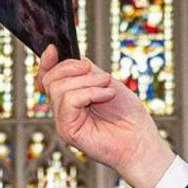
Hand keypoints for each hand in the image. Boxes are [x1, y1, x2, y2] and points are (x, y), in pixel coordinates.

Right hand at [37, 55, 177, 187]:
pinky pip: (69, 100)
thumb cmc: (127, 115)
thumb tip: (73, 58)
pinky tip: (107, 95)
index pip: (47, 77)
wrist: (140, 139)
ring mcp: (63, 122)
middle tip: (99, 73)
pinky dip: (90, 93)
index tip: (53, 48)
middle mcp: (63, 110)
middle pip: (50, 79)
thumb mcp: (104, 82)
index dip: (47, 62)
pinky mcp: (67, 131)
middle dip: (72, 68)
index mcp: (69, 98)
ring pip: (59, 88)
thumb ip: (85, 71)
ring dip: (88, 81)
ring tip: (108, 87)